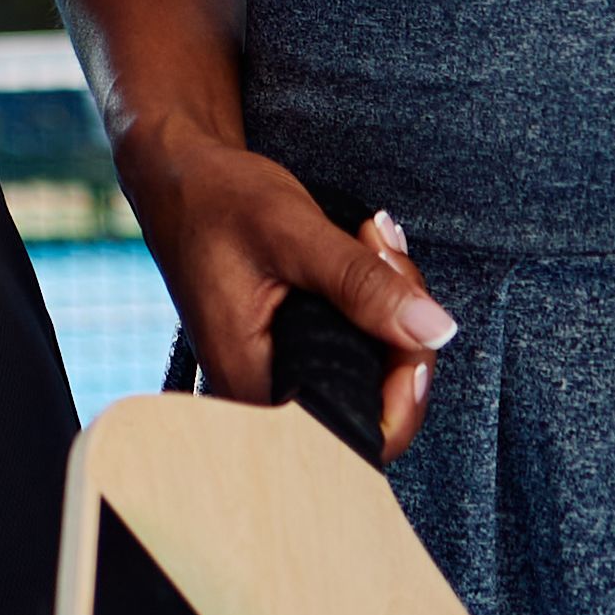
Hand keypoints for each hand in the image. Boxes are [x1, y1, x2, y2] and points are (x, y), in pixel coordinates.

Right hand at [111, 119, 454, 454]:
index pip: (355, 437)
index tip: (417, 327)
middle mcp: (263, 389)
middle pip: (375, 401)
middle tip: (385, 253)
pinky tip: (366, 251)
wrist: (179, 177)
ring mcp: (279, 369)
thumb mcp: (293, 233)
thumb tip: (436, 330)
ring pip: (372, 368)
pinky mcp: (292, 346)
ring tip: (372, 239)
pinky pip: (357, 344)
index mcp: (252, 383)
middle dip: (403, 328)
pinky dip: (375, 300)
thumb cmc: (215, 201)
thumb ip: (362, 285)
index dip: (404, 395)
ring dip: (392, 303)